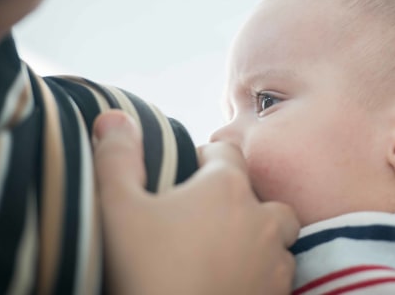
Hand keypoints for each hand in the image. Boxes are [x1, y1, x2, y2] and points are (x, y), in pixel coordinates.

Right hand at [93, 110, 299, 294]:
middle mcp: (261, 219)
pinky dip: (263, 272)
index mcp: (226, 188)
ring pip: (278, 236)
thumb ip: (118, 158)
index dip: (204, 160)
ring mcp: (275, 261)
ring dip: (258, 237)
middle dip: (241, 199)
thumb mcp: (116, 210)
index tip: (184, 177)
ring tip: (223, 251)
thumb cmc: (143, 272)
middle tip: (207, 218)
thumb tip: (114, 116)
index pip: (226, 153)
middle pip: (261, 194)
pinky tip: (233, 280)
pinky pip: (280, 274)